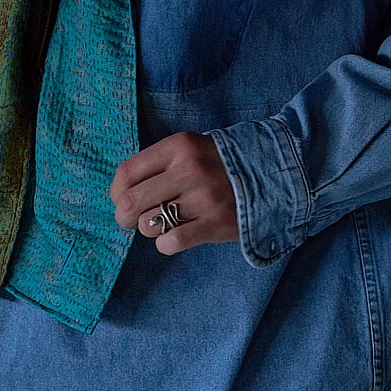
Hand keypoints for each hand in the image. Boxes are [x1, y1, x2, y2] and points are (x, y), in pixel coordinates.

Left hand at [109, 131, 237, 255]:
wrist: (274, 174)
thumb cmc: (221, 165)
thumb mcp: (191, 150)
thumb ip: (158, 165)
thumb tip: (120, 194)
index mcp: (179, 147)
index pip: (126, 172)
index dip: (116, 193)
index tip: (121, 200)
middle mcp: (189, 170)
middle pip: (130, 202)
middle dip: (124, 217)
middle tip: (133, 220)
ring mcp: (204, 198)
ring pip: (148, 225)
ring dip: (151, 229)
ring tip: (168, 222)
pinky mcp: (216, 224)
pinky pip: (170, 243)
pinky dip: (166, 244)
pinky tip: (178, 235)